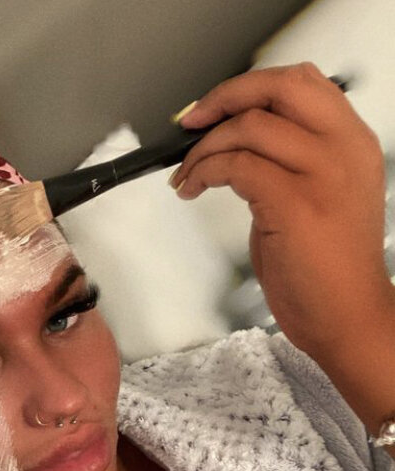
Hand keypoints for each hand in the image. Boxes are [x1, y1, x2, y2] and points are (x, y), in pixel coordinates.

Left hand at [170, 63, 393, 358]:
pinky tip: (193, 188)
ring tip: (186, 175)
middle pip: (279, 87)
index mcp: (352, 143)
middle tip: (191, 123)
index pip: (303, 82)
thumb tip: (237, 145)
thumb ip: (290, 164)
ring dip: (203, 147)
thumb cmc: (329, 271)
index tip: (214, 108)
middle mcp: (343, 148)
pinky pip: (236, 166)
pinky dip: (203, 172)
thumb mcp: (320, 198)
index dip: (250, 87)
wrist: (348, 319)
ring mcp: (321, 173)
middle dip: (224, 98)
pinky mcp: (294, 203)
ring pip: (249, 126)